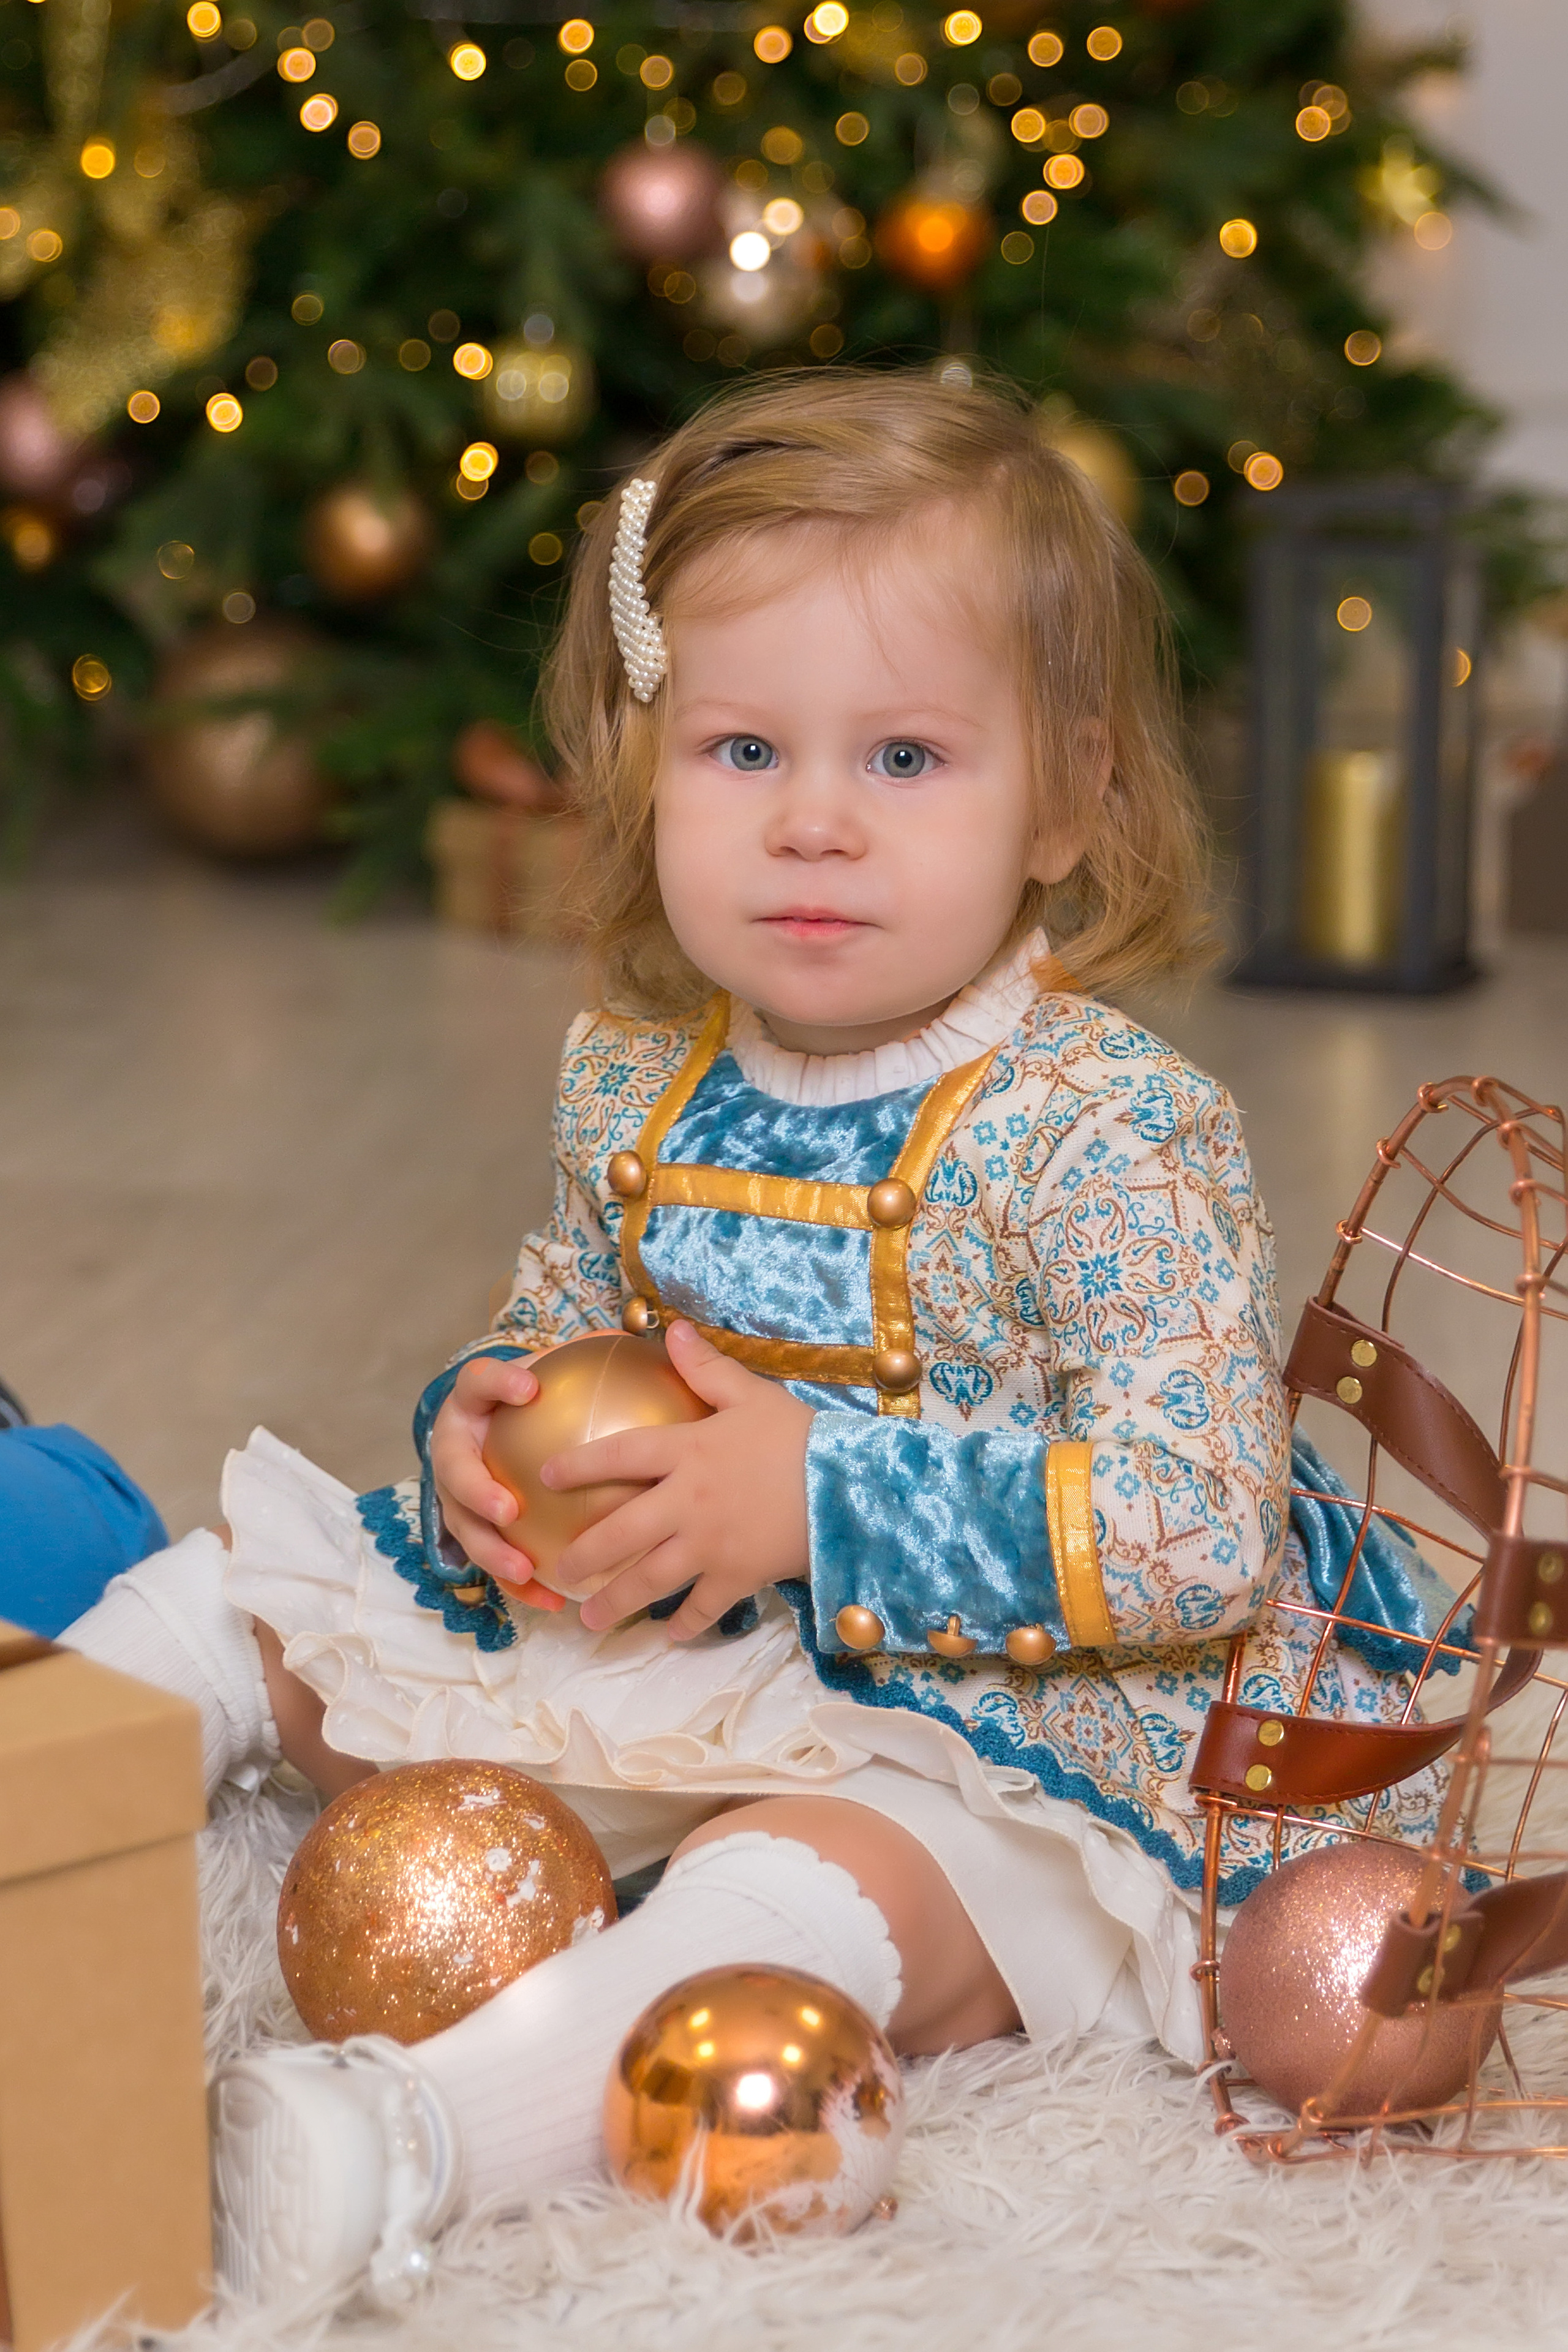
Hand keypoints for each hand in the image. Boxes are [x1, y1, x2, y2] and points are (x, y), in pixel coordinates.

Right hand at [427, 1354, 563, 1611]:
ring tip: (524, 1567)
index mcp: (473, 1401)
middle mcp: (456, 1446)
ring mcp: (457, 1494)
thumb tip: (634, 1338)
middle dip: (476, 1491)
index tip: (530, 1387)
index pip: (477, 1383)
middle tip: (508, 1509)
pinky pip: (492, 1562)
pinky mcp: (473, 1531)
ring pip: (463, 1526)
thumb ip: (585, 1357)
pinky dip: (519, 1585)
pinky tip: (552, 1601)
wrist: (497, 1426)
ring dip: (491, 1550)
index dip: (498, 1383)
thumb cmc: (536, 1399)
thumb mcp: (554, 1374)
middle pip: (453, 1470)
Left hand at [546, 1320, 812, 1638]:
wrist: (851, 1486)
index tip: (544, 1476)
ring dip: (617, 1601)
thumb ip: (706, 1367)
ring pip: (650, 1578)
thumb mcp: (752, 1394)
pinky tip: (669, 1635)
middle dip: (584, 1554)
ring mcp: (710, 1544)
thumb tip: (671, 1329)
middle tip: (559, 1570)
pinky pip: (703, 1607)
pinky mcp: (738, 1576)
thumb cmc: (801, 1436)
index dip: (577, 1465)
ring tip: (590, 1620)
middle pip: (620, 1531)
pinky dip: (685, 1624)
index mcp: (688, 1452)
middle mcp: (687, 1502)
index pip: (618, 1455)